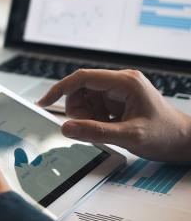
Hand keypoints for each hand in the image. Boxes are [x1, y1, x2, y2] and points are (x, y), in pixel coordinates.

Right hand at [38, 69, 190, 161]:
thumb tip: (67, 128)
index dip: (60, 89)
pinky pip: (93, 107)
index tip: (44, 102)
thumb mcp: (129, 137)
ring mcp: (118, 91)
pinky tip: (109, 128)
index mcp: (125, 82)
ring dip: (86, 117)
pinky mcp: (117, 101)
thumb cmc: (165, 135)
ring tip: (105, 129)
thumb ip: (96, 132)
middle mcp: (120, 82)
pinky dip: (94, 120)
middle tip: (90, 128)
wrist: (183, 142)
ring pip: (84, 100)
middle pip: (80, 90)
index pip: (82, 78)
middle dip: (79, 111)